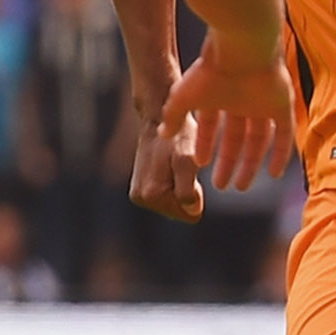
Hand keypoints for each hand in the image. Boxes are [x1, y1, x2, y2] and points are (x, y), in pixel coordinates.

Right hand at [127, 107, 204, 221]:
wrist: (157, 119)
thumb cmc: (177, 137)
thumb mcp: (186, 161)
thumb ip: (187, 189)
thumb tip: (192, 212)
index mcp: (152, 194)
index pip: (190, 215)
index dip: (197, 194)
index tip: (188, 172)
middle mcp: (141, 198)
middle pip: (180, 211)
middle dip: (187, 192)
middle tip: (181, 166)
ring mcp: (138, 195)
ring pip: (174, 204)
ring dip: (180, 187)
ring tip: (174, 164)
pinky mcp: (138, 190)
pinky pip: (166, 197)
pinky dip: (172, 184)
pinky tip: (168, 166)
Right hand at [157, 28, 295, 199]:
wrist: (242, 48)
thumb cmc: (211, 70)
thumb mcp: (184, 96)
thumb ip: (173, 115)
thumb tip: (163, 135)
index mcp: (219, 93)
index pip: (212, 124)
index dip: (205, 144)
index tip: (200, 163)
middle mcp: (242, 98)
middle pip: (237, 136)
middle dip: (228, 160)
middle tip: (221, 184)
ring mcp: (264, 101)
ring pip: (259, 138)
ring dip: (250, 162)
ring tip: (240, 185)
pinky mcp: (283, 103)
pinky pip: (285, 134)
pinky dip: (280, 153)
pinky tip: (273, 174)